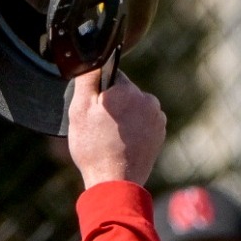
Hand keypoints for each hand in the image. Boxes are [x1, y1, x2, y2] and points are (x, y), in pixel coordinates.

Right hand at [66, 70, 164, 188]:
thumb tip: (94, 58)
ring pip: (135, 107)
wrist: (115, 182)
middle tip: (101, 128)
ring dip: (124, 117)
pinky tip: (123, 144)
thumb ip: (87, 78)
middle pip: (125, 92)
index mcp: (128, 90)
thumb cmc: (93, 147)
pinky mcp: (160, 133)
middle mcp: (148, 100)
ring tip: (112, 138)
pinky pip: (144, 122)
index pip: (112, 76)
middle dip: (113, 105)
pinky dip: (134, 129)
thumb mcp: (79, 110)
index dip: (99, 92)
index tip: (94, 111)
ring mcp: (157, 117)